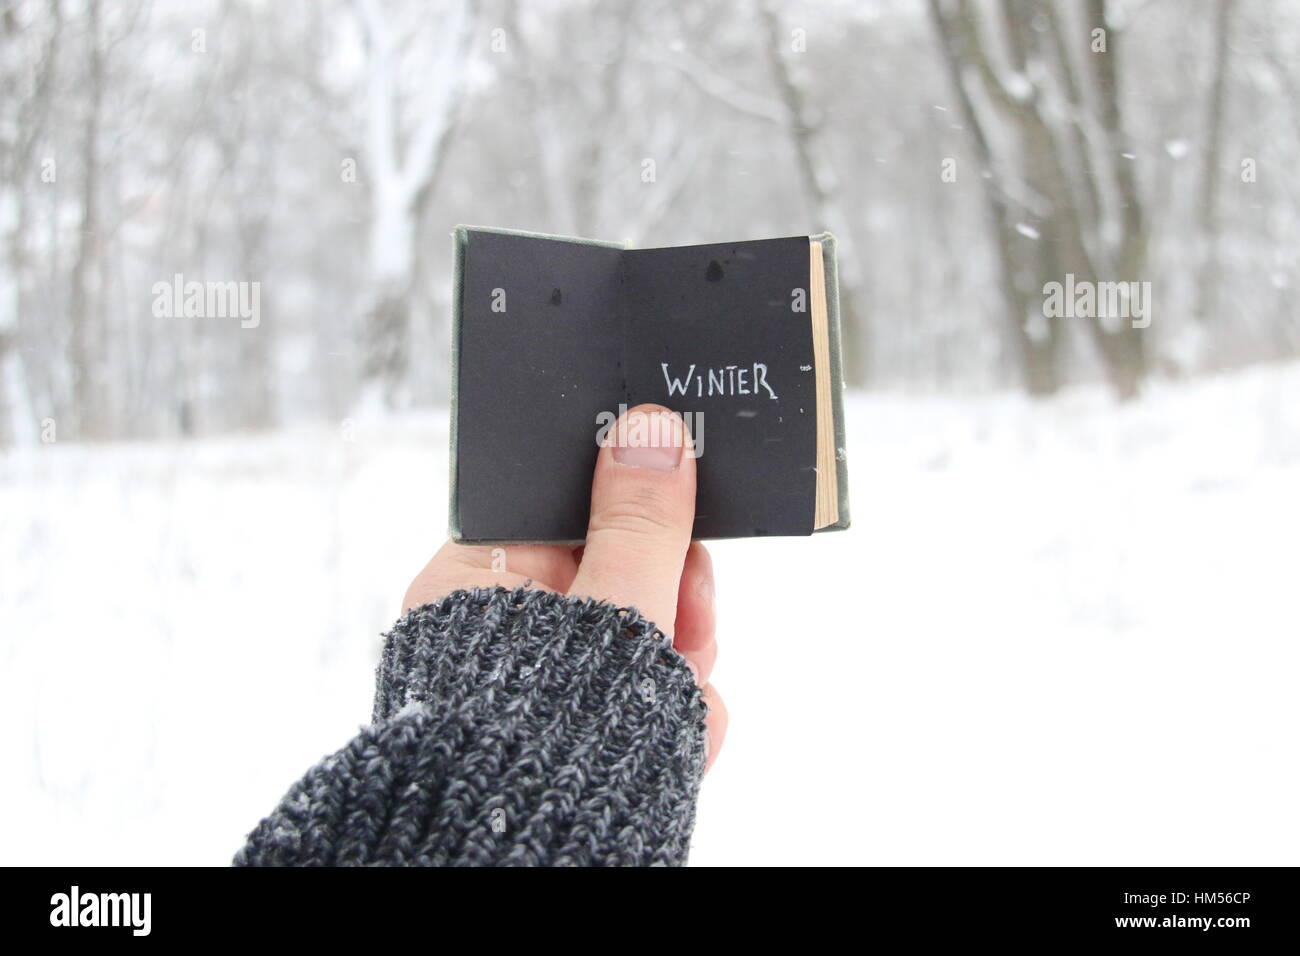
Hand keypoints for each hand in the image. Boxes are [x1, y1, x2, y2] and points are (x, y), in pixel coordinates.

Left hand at [403, 404, 726, 770]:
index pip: (565, 507)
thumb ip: (641, 524)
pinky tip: (684, 740)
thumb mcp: (615, 613)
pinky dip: (667, 715)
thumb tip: (646, 426)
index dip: (634, 512)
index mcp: (480, 578)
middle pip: (611, 573)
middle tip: (691, 624)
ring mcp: (532, 684)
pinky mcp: (562, 732)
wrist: (520, 864)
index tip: (684, 524)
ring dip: (678, 668)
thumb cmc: (548, 736)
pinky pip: (630, 697)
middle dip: (670, 602)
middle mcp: (498, 629)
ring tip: (686, 703)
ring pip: (633, 640)